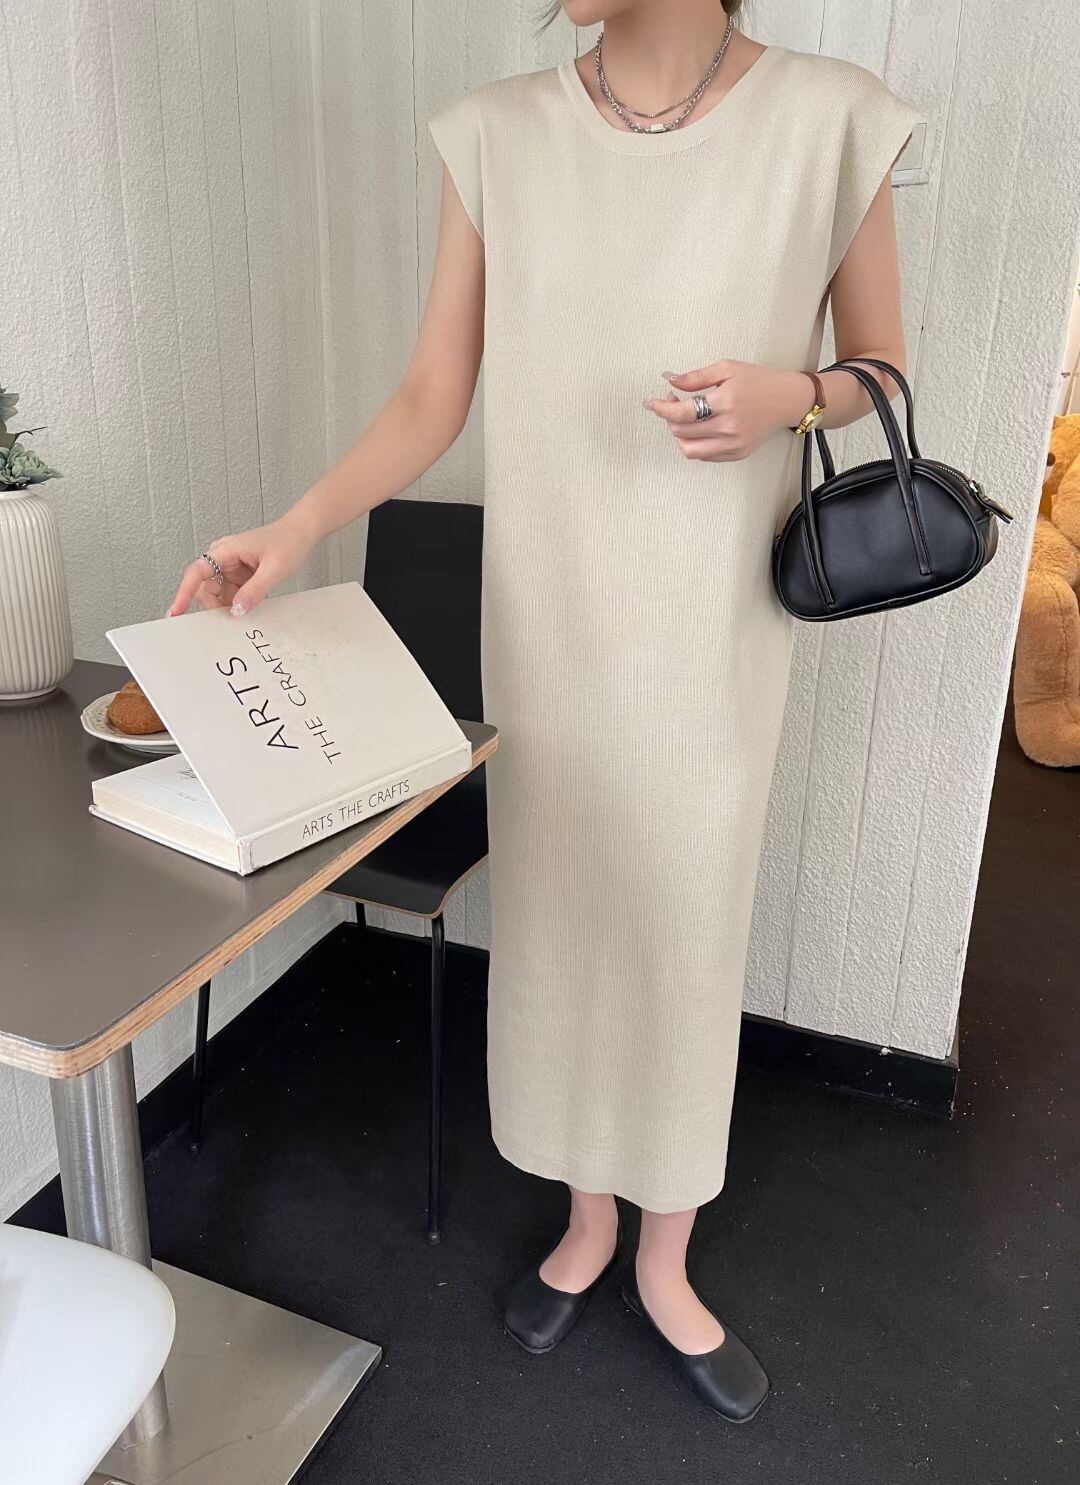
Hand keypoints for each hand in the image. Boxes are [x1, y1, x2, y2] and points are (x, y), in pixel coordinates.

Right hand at [168, 511, 317, 617]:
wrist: (301, 532)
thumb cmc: (288, 541)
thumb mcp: (274, 570)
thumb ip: (254, 591)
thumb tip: (237, 610)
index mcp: (226, 550)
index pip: (196, 573)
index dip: (183, 593)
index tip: (176, 611)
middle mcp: (223, 556)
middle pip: (205, 588)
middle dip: (216, 604)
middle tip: (233, 615)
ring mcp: (230, 566)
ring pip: (219, 593)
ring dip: (231, 603)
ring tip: (251, 603)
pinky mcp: (239, 573)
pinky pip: (232, 592)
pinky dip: (240, 600)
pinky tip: (254, 599)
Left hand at [643, 359, 814, 461]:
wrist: (786, 400)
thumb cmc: (757, 381)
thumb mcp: (727, 368)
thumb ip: (695, 377)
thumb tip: (669, 380)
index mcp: (725, 402)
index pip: (682, 412)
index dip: (662, 408)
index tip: (651, 403)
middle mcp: (729, 427)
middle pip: (682, 431)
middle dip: (669, 418)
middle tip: (672, 402)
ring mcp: (733, 444)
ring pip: (690, 450)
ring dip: (679, 435)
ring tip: (683, 419)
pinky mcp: (737, 454)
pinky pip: (705, 456)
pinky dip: (694, 444)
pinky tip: (698, 428)